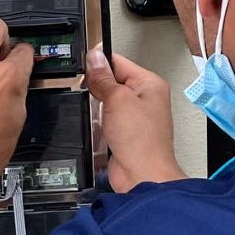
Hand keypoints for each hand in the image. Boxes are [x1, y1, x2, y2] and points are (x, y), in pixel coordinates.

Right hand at [85, 50, 185, 192]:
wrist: (142, 176)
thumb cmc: (143, 142)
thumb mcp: (117, 100)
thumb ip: (103, 79)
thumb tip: (94, 59)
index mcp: (150, 84)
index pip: (120, 62)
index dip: (100, 63)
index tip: (84, 67)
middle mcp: (145, 99)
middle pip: (112, 82)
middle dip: (97, 88)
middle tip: (91, 94)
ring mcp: (135, 117)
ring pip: (107, 102)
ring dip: (97, 108)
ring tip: (98, 114)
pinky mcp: (125, 133)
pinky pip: (106, 120)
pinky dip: (98, 123)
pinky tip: (98, 127)